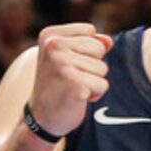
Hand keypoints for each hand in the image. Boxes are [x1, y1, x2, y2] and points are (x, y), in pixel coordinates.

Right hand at [27, 24, 112, 138]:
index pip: (90, 31)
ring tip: (73, 88)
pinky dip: (94, 95)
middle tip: (70, 79)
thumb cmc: (56, 86)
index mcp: (50, 35)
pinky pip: (102, 84)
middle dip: (92, 66)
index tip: (66, 65)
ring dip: (93, 82)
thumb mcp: (67, 58)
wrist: (40, 118)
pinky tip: (77, 98)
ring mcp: (62, 64)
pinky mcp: (74, 82)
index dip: (86, 51)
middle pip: (99, 47)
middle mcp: (53, 46)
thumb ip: (88, 43)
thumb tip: (109, 41)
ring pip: (102, 67)